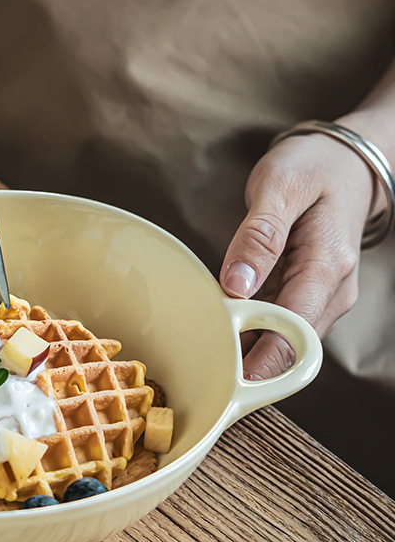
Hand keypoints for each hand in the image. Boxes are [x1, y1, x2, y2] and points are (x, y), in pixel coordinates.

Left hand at [219, 131, 375, 379]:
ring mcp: (322, 297)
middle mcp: (332, 292)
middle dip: (246, 362)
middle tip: (197, 367)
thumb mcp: (279, 188)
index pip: (294, 332)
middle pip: (288, 345)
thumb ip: (258, 237)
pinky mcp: (307, 295)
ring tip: (200, 350)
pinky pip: (278, 323)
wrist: (344, 163)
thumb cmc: (312, 169)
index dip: (259, 363)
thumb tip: (237, 285)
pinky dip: (250, 329)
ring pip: (282, 339)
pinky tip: (219, 328)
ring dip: (245, 348)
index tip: (222, 378)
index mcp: (328, 268)